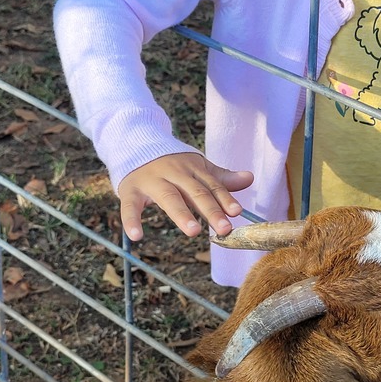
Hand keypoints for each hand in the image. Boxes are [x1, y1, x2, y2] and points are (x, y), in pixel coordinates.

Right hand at [118, 153, 253, 240]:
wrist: (136, 145)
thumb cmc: (173, 164)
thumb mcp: (198, 167)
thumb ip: (221, 178)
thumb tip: (250, 178)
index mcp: (193, 169)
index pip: (212, 185)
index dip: (225, 199)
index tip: (236, 212)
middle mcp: (174, 173)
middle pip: (195, 192)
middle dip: (210, 210)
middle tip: (224, 229)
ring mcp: (152, 180)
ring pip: (168, 197)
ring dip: (181, 214)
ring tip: (194, 231)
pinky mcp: (131, 190)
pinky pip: (130, 206)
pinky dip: (131, 221)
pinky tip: (136, 236)